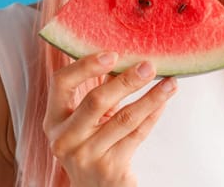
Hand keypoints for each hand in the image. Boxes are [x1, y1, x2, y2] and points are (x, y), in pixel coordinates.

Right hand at [43, 52, 176, 186]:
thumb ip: (100, 90)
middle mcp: (64, 138)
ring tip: (169, 82)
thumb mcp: (88, 120)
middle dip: (126, 80)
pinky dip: (152, 115)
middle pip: (96, 100)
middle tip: (149, 66)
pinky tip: (163, 102)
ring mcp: (85, 156)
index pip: (61, 83)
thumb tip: (127, 55)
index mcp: (54, 120)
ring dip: (151, 97)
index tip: (112, 54)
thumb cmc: (93, 146)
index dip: (85, 65)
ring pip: (123, 118)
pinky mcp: (109, 169)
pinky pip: (136, 135)